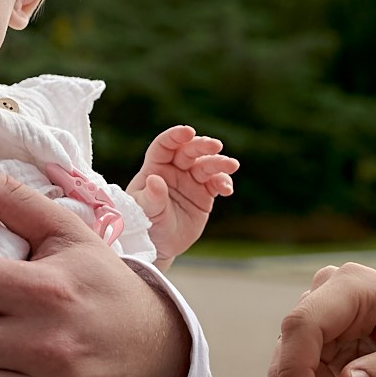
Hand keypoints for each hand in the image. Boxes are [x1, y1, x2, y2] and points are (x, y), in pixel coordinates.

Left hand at [127, 125, 237, 262]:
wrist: (159, 245)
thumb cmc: (144, 224)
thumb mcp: (145, 212)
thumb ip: (151, 197)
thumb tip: (154, 180)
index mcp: (155, 167)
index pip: (165, 146)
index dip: (175, 136)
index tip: (187, 131)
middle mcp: (174, 170)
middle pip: (189, 151)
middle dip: (202, 145)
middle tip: (216, 145)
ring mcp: (191, 180)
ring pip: (206, 165)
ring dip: (219, 163)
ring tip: (231, 165)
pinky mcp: (205, 194)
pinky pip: (217, 183)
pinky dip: (224, 183)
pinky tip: (227, 189)